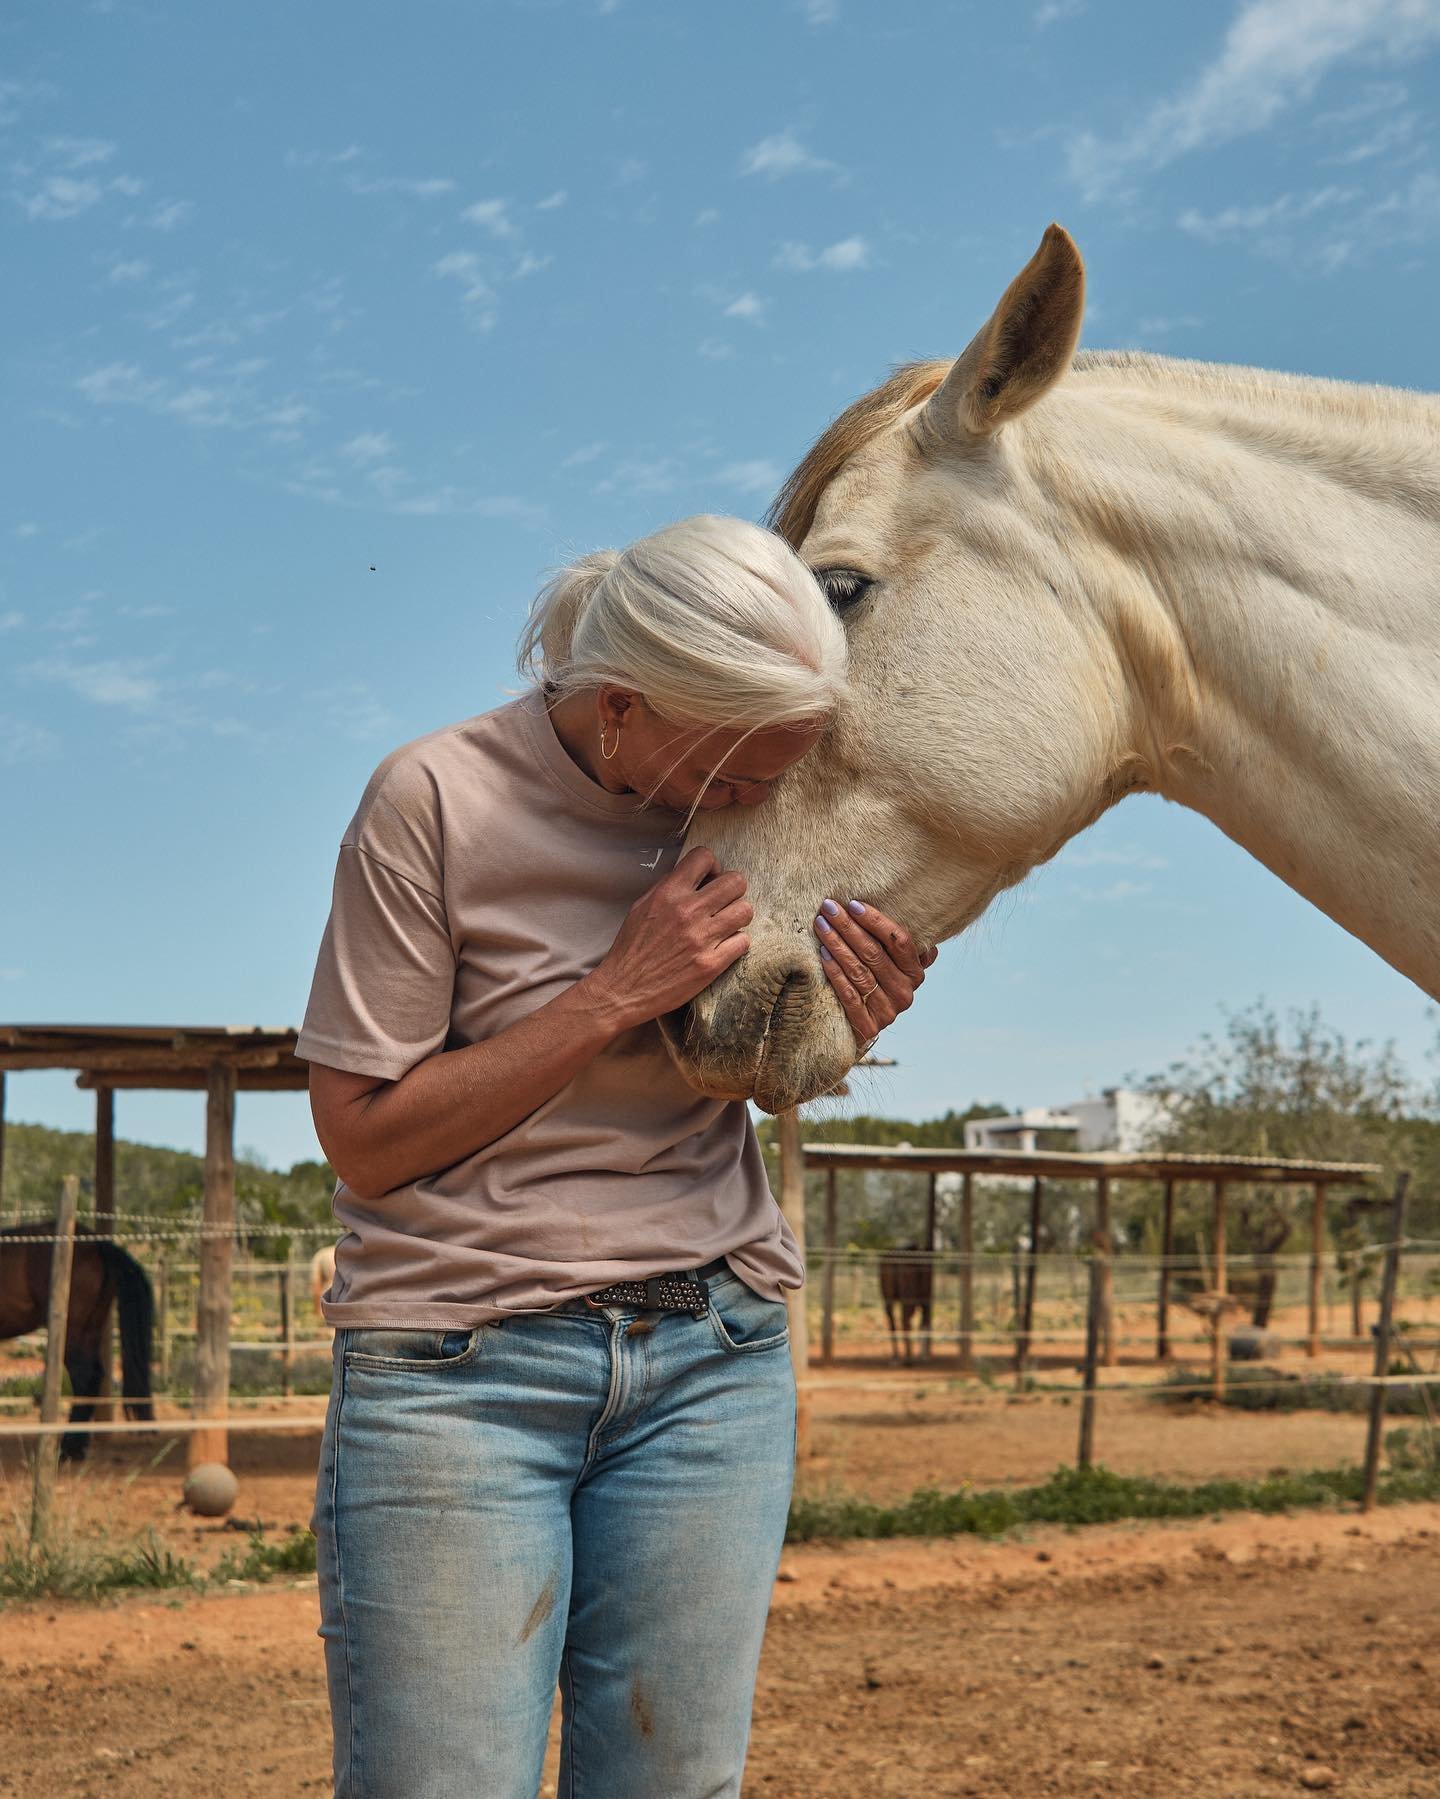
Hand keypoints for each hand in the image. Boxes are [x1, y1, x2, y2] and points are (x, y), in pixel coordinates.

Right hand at [585, 847, 751, 1031]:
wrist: (623, 989)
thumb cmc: (632, 948)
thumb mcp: (642, 906)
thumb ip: (669, 887)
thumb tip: (695, 875)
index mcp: (668, 894)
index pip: (705, 857)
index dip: (713, 866)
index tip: (710, 880)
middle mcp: (688, 912)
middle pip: (736, 881)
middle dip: (732, 890)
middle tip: (723, 903)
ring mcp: (701, 939)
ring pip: (745, 910)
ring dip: (738, 916)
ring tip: (725, 924)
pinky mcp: (711, 964)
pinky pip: (743, 941)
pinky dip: (736, 943)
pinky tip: (723, 946)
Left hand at [812, 898, 935, 1053]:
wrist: (861, 1028)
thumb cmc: (875, 985)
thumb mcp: (892, 965)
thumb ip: (898, 946)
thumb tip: (911, 921)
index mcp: (914, 973)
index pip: (899, 941)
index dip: (876, 921)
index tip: (853, 904)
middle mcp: (904, 992)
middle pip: (874, 953)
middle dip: (848, 927)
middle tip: (829, 908)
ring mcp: (887, 1011)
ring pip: (859, 971)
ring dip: (837, 945)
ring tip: (821, 925)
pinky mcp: (867, 1025)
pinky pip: (848, 993)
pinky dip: (835, 972)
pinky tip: (823, 954)